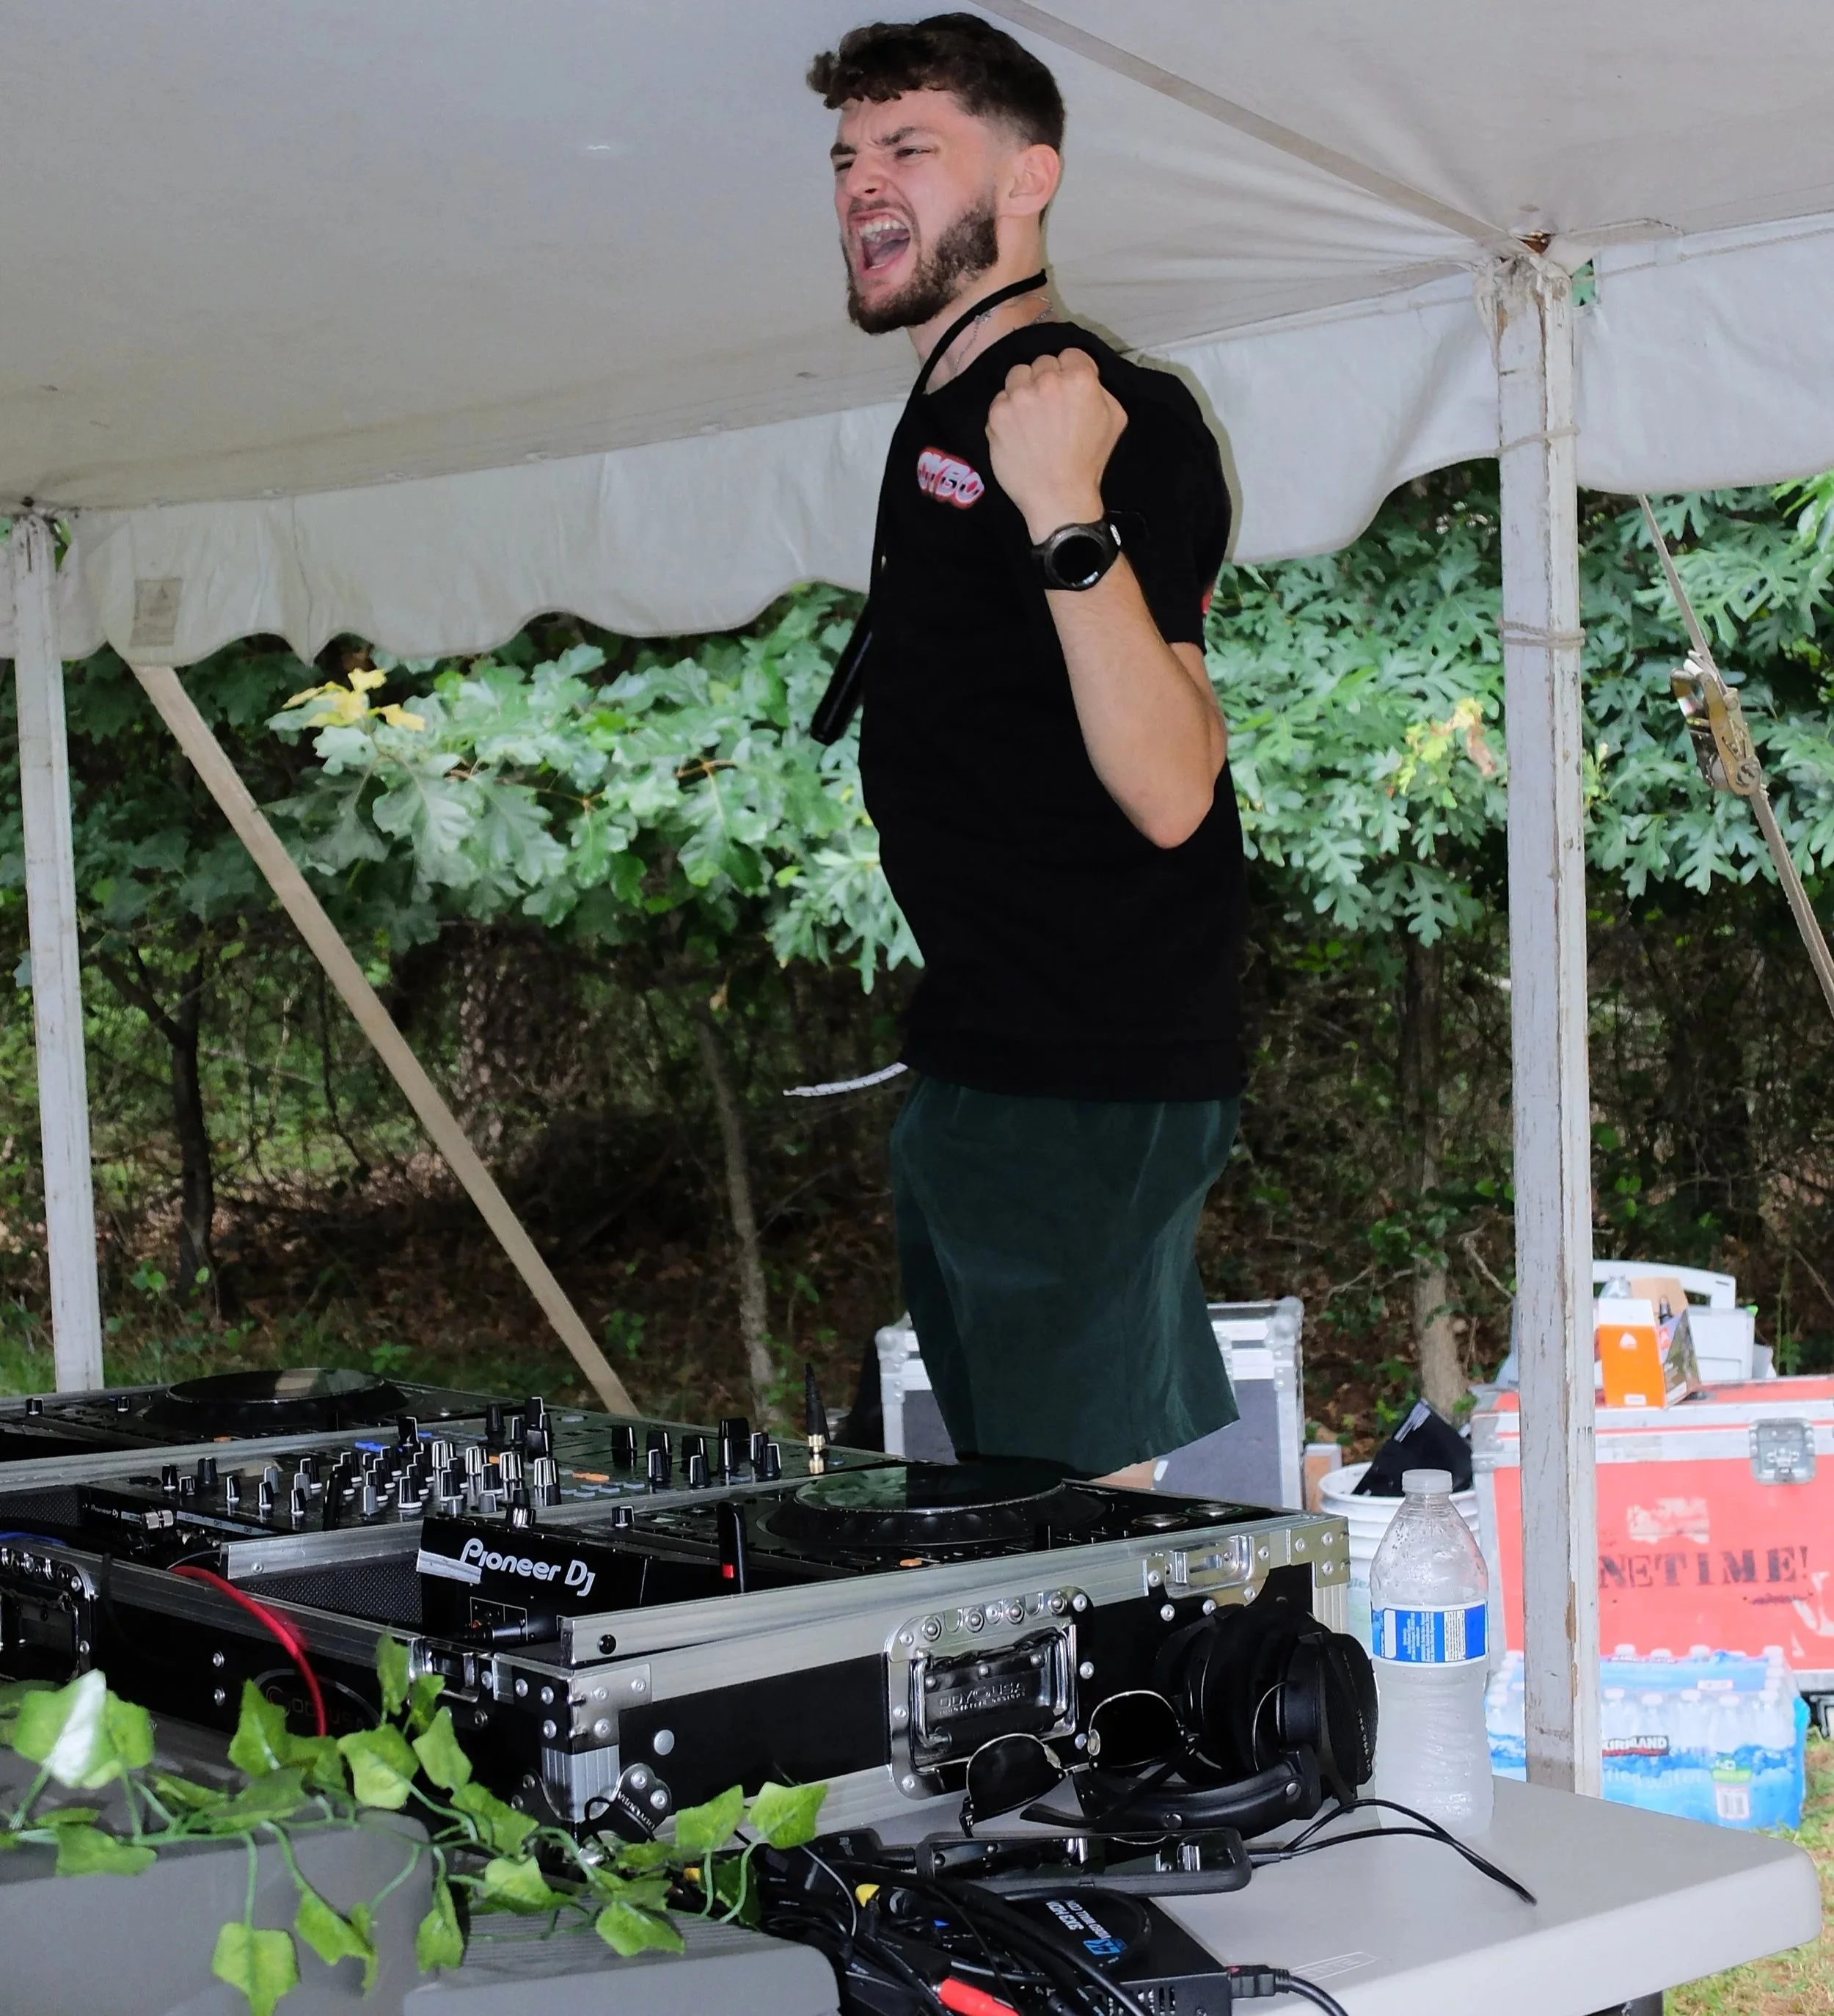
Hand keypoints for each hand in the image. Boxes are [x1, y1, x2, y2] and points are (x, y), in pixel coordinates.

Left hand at [985, 348, 1126, 541]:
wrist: (1058, 496)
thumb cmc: (1089, 461)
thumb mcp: (1115, 419)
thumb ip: (1100, 389)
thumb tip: (1087, 377)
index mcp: (1079, 378)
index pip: (1071, 355)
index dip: (1072, 371)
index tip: (1069, 389)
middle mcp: (1047, 381)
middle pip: (1043, 363)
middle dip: (1047, 380)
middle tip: (1050, 407)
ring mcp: (1019, 396)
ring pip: (1018, 375)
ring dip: (1024, 389)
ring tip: (1030, 415)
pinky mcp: (997, 414)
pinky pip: (1000, 399)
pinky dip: (1007, 412)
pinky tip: (1017, 430)